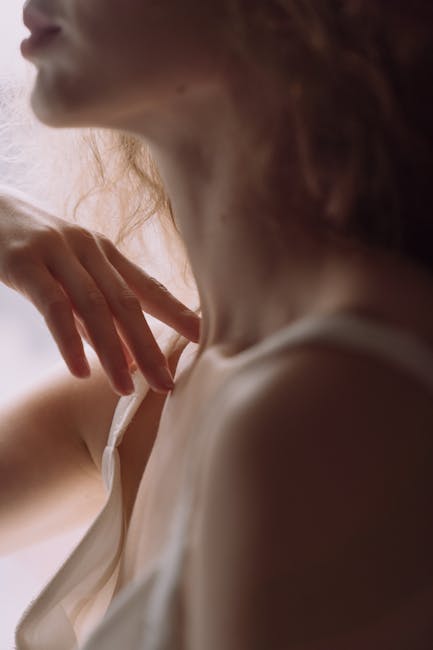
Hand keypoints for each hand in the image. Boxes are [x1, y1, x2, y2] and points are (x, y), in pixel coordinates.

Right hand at [0, 186, 200, 394]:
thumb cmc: (32, 247)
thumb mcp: (68, 276)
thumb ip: (93, 314)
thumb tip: (123, 356)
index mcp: (105, 252)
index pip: (149, 287)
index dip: (178, 313)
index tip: (205, 340)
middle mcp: (89, 249)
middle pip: (128, 302)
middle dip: (151, 345)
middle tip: (168, 383)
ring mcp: (57, 253)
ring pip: (94, 306)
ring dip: (113, 351)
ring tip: (125, 388)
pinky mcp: (24, 262)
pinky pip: (52, 306)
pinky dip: (69, 341)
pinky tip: (80, 370)